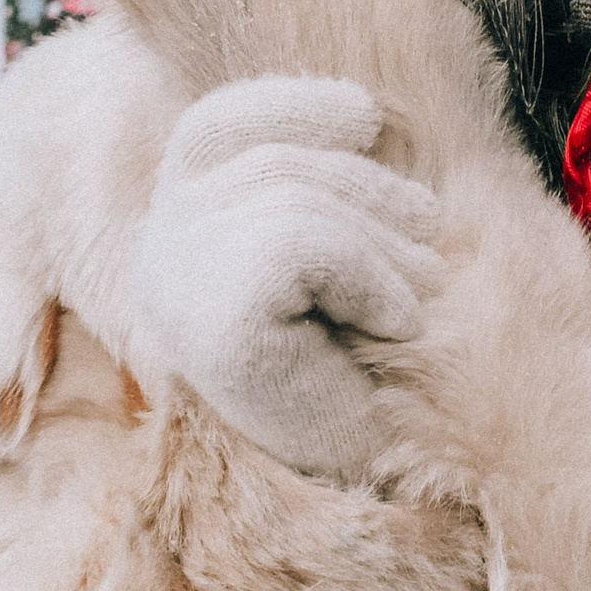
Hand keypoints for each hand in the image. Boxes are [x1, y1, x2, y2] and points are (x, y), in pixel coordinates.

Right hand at [131, 78, 442, 480]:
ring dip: (385, 247)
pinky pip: (306, 245)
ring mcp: (176, 290)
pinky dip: (372, 279)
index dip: (292, 106)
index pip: (213, 127)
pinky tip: (394, 323)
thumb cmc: (369, 366)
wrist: (379, 484)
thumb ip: (323, 183)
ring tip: (417, 298)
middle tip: (432, 245)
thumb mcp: (339, 254)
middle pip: (271, 159)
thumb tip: (365, 105)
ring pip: (294, 199)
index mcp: (176, 231)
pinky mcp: (212, 324)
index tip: (365, 118)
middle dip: (372, 190)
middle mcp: (158, 256)